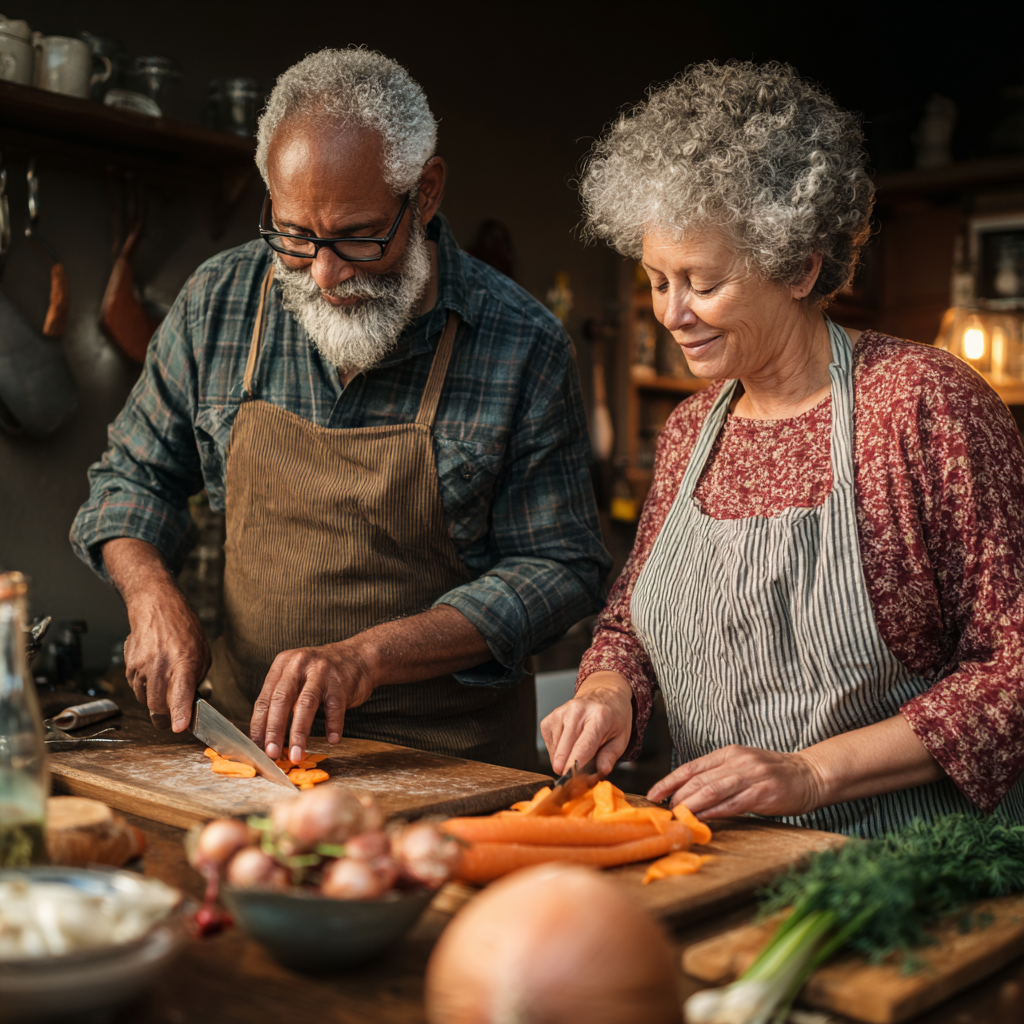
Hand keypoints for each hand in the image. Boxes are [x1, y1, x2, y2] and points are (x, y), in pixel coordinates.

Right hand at [123, 585, 209, 731]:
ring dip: (156, 700)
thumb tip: (191, 701)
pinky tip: (154, 673)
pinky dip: (146, 689)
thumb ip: (196, 678)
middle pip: (158, 706)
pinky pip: (137, 689)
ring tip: (165, 681)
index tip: (179, 727)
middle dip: (167, 716)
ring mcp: (141, 667)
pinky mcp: (129, 667)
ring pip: (145, 700)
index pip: (181, 693)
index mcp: (183, 662)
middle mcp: (160, 666)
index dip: (180, 713)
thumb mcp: (201, 653)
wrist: (156, 607)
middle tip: (175, 716)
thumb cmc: (183, 629)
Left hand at [249, 642, 375, 762]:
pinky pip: (335, 707)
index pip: (265, 699)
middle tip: (271, 753)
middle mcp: (299, 665)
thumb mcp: (297, 676)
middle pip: (282, 700)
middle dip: (274, 730)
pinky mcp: (341, 682)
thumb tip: (266, 737)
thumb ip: (282, 699)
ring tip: (296, 754)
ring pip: (305, 704)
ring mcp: (321, 672)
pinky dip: (333, 725)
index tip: (258, 749)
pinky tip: (332, 740)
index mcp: (283, 665)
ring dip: (299, 732)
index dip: (259, 726)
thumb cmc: (323, 673)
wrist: (359, 656)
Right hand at [540, 672, 633, 775]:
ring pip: (555, 750)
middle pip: (565, 748)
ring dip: (564, 760)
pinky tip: (569, 746)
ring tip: (579, 753)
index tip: (569, 779)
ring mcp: (560, 713)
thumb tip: (600, 771)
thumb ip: (610, 756)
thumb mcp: (621, 738)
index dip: (575, 764)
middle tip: (579, 776)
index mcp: (599, 716)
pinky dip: (558, 752)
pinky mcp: (549, 719)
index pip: (584, 745)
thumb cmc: (613, 718)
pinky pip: (549, 745)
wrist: (603, 694)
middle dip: (568, 768)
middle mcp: (577, 711)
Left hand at [646, 745, 823, 818]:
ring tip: (676, 816)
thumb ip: (719, 775)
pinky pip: (733, 804)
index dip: (669, 781)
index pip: (691, 767)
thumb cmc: (773, 774)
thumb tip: (688, 792)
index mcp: (728, 753)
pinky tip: (702, 820)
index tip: (653, 794)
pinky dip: (714, 812)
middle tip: (663, 811)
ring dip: (691, 805)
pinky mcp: (764, 793)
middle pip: (698, 779)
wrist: (810, 774)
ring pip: (712, 790)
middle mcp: (737, 761)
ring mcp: (751, 776)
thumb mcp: (742, 765)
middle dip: (676, 796)